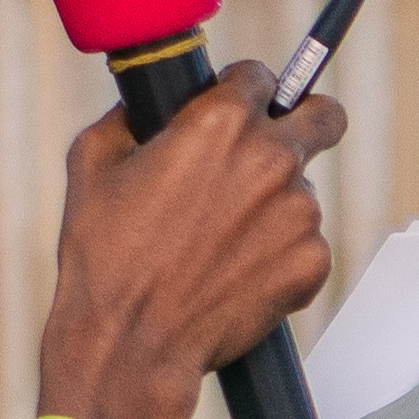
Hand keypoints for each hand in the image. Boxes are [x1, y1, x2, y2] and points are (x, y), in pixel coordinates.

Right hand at [41, 67, 346, 418]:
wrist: (132, 341)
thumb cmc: (105, 255)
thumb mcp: (94, 162)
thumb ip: (131, 117)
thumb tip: (146, 105)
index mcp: (221, 122)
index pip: (260, 77)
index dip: (244, 92)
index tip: (237, 108)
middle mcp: (272, 159)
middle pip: (324, 117)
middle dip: (307, 120)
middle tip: (284, 139)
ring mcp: (300, 212)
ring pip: (303, 190)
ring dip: (274, 203)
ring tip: (220, 240)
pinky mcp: (313, 262)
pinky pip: (305, 243)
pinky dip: (279, 254)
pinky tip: (236, 272)